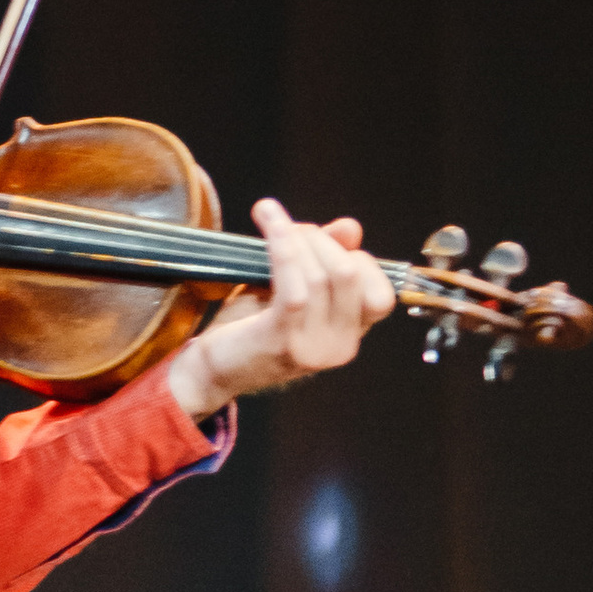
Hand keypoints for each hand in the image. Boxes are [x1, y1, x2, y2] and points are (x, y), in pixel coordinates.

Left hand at [160, 203, 392, 418]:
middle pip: (351, 275)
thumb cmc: (250, 326)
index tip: (323, 240)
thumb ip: (324, 259)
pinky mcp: (282, 341)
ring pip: (323, 276)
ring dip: (298, 240)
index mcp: (349, 336)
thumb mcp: (294, 289)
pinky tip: (269, 221)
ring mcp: (312, 348)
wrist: (211, 370)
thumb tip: (351, 227)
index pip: (381, 294)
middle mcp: (339, 347)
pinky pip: (294, 287)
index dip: (357, 258)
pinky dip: (283, 247)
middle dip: (321, 240)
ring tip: (273, 223)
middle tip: (292, 229)